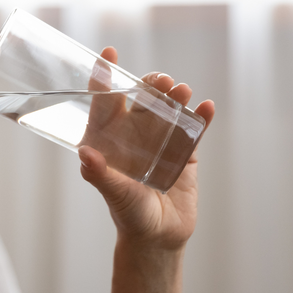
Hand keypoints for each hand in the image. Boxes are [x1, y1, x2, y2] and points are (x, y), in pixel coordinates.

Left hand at [78, 47, 214, 248]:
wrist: (159, 238)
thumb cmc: (129, 215)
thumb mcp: (114, 193)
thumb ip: (100, 174)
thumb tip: (85, 153)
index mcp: (110, 138)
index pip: (104, 101)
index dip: (104, 77)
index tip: (108, 54)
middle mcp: (134, 134)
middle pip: (142, 99)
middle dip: (150, 84)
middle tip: (160, 80)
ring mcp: (161, 140)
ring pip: (168, 109)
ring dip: (175, 97)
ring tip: (182, 91)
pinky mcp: (185, 152)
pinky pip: (193, 129)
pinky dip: (201, 117)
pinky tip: (207, 107)